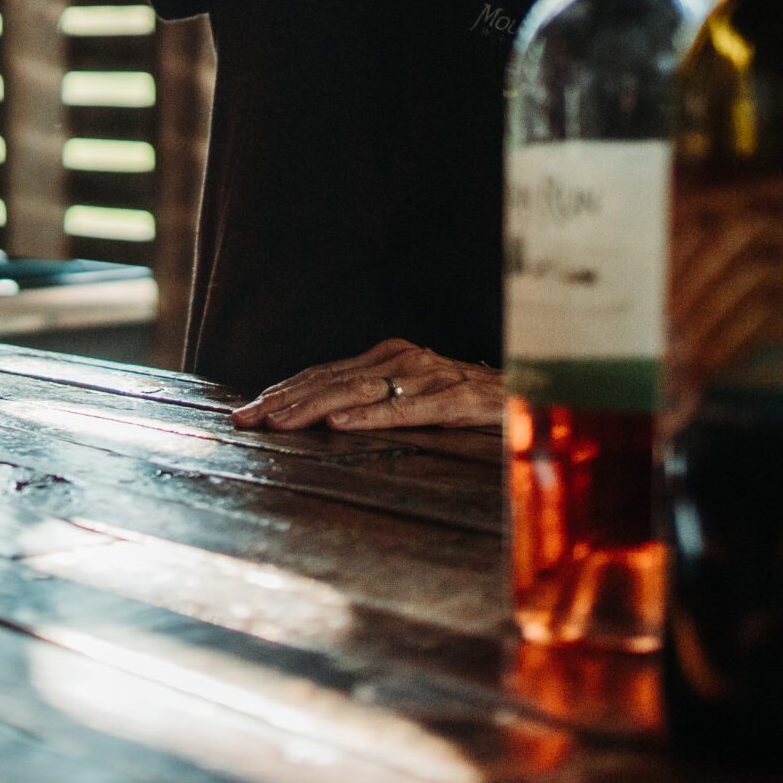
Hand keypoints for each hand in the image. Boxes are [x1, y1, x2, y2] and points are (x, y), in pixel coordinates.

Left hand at [226, 339, 505, 431]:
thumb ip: (375, 400)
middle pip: (332, 381)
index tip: (245, 412)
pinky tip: (340, 425)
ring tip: (279, 424)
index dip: (283, 392)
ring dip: (313, 409)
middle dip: (283, 402)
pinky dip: (371, 416)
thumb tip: (322, 420)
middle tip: (244, 421)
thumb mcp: (416, 396)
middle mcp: (404, 360)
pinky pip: (408, 409)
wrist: (538, 394)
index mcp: (390, 358)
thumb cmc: (472, 401)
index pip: (324, 374)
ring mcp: (430, 376)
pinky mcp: (457, 399)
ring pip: (360, 392)